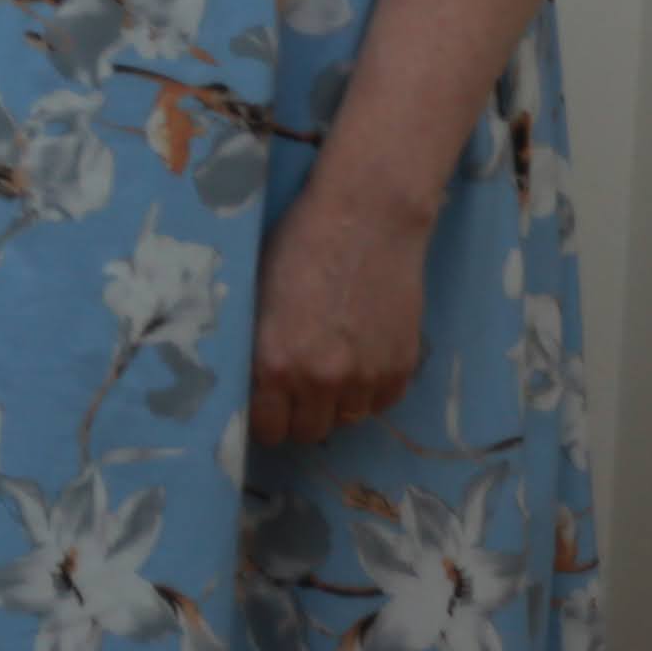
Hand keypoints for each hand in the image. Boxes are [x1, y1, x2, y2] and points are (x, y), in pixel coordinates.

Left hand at [253, 181, 433, 447]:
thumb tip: (249, 382)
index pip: (266, 428)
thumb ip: (256, 347)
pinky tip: (358, 359)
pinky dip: (369, 391)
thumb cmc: (299, 246)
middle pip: (308, 432)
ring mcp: (366, 377)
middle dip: (298, 416)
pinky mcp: (402, 367)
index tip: (263, 408)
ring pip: (347, 419)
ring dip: (335, 403)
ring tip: (329, 367)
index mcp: (275, 363)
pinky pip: (381, 403)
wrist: (367, 219)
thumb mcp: (258, 296)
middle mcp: (321, 380)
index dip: (263, 420)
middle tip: (294, 390)